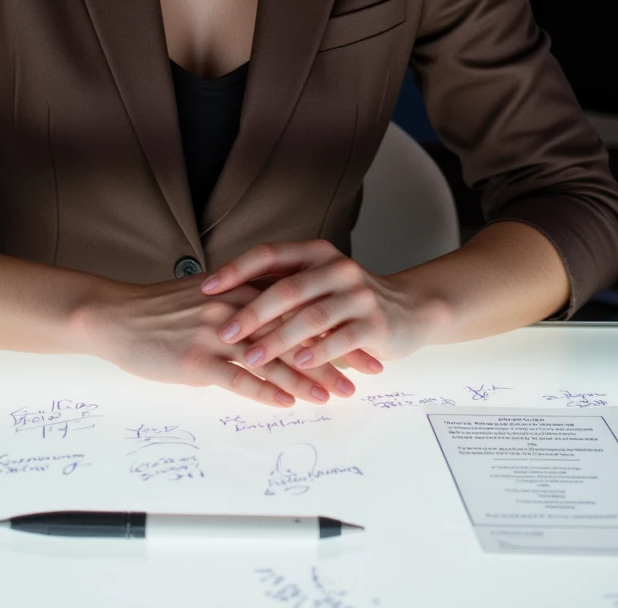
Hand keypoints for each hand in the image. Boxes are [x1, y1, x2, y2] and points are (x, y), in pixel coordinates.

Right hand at [76, 274, 360, 408]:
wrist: (115, 315)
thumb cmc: (156, 309)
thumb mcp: (204, 295)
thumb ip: (238, 302)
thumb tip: (268, 315)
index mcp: (238, 290)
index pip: (296, 307)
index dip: (330, 324)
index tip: (359, 338)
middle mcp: (233, 308)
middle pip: (294, 331)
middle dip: (333, 353)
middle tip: (364, 371)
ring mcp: (214, 334)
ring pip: (272, 357)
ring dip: (308, 379)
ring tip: (337, 395)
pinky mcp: (195, 361)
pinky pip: (238, 378)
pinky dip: (266, 392)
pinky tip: (288, 404)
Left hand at [200, 239, 446, 372]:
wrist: (412, 309)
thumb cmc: (350, 301)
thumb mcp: (317, 284)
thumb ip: (282, 289)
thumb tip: (224, 300)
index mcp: (315, 253)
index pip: (269, 254)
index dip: (236, 270)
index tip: (206, 287)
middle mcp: (336, 267)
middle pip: (287, 288)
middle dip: (252, 312)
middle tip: (224, 332)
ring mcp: (357, 294)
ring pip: (311, 317)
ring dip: (278, 340)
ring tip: (252, 359)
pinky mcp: (374, 323)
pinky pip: (340, 338)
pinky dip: (317, 353)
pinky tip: (297, 365)